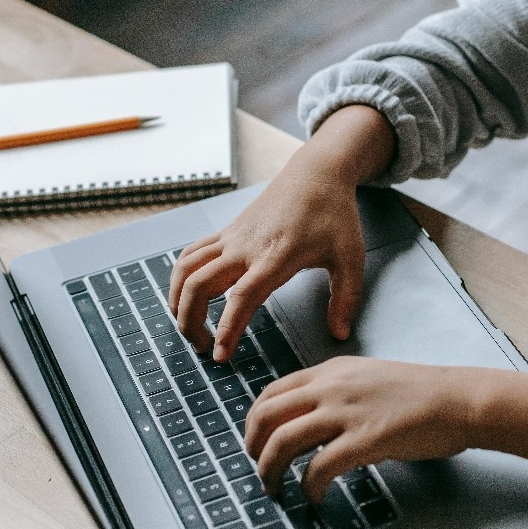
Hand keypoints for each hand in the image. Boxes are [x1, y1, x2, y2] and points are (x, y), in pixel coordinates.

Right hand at [168, 165, 365, 360]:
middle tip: (204, 348)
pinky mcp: (226, 232)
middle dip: (190, 321)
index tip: (220, 355)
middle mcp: (245, 247)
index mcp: (275, 257)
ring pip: (186, 269)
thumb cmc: (334, 214)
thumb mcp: (350, 258)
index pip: (242, 298)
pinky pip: (191, 254)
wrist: (316, 173)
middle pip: (199, 285)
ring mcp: (232, 238)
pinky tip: (186, 296)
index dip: (227, 329)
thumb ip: (346, 299)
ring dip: (177, 300)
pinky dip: (180, 277)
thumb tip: (339, 333)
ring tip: (189, 326)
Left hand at [243, 356, 474, 502]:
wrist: (456, 399)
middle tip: (258, 468)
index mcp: (330, 371)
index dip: (253, 421)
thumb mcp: (366, 378)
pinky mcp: (364, 439)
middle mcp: (331, 387)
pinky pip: (319, 467)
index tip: (254, 442)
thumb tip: (310, 422)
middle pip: (267, 416)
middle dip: (253, 447)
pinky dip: (309, 486)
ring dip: (271, 470)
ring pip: (283, 441)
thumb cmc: (419, 393)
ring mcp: (346, 412)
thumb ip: (335, 393)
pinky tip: (314, 496)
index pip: (272, 392)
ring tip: (275, 488)